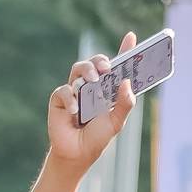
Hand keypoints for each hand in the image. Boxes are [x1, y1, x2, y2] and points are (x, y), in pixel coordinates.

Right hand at [45, 35, 142, 174]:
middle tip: (106, 67)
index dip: (124, 50)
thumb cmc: (97, 137)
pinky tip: (75, 112)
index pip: (117, 66)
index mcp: (107, 89)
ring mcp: (74, 90)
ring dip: (86, 71)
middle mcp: (91, 86)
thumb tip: (126, 82)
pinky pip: (64, 90)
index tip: (131, 37)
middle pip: (94, 63)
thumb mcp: (116, 122)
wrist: (77, 154)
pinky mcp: (59, 99)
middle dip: (100, 60)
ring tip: (92, 82)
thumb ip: (125, 103)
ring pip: (78, 69)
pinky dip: (70, 99)